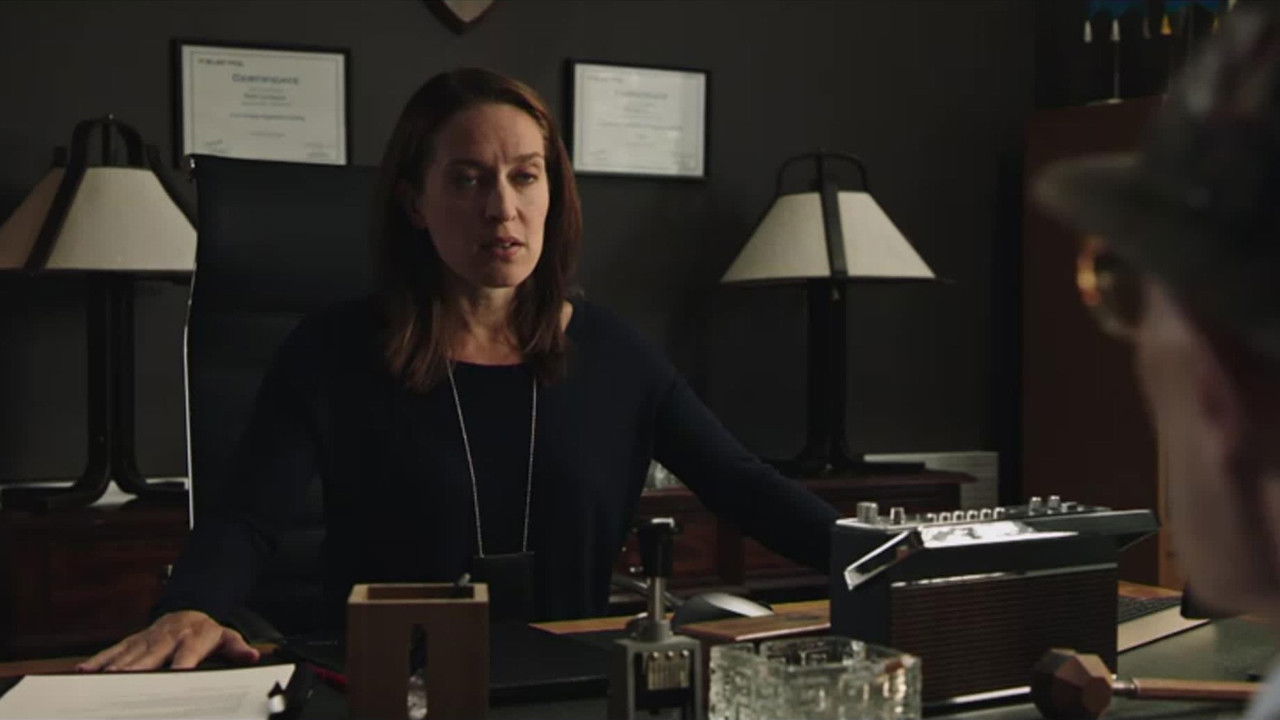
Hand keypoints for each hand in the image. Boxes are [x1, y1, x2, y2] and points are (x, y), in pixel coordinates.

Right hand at [76, 610, 260, 671]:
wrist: (190, 609)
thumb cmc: (206, 631)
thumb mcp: (226, 637)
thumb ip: (237, 648)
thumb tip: (253, 656)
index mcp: (192, 639)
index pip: (187, 654)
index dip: (181, 664)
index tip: (175, 675)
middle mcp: (167, 638)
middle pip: (151, 656)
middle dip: (138, 669)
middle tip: (124, 684)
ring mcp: (147, 638)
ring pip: (129, 654)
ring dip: (114, 668)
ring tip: (101, 681)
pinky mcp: (133, 640)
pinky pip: (114, 650)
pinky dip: (99, 660)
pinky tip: (85, 671)